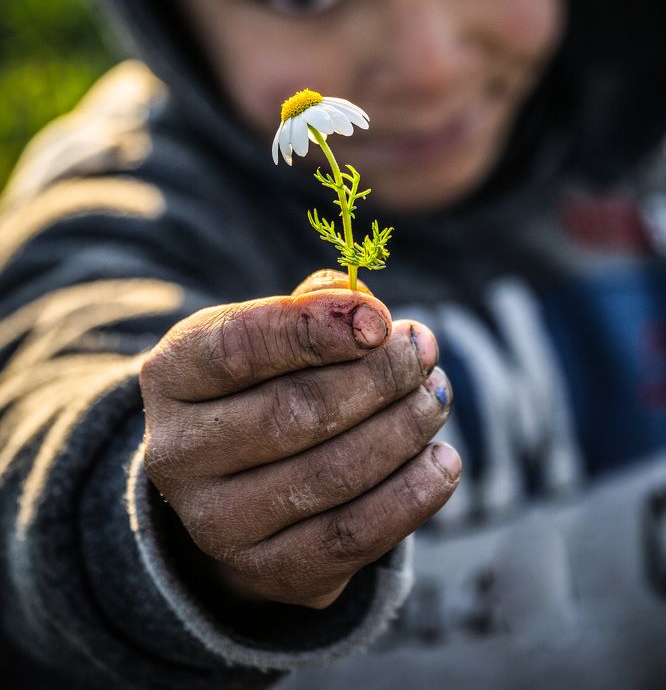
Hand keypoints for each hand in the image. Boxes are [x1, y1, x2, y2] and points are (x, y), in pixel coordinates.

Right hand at [140, 270, 459, 608]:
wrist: (234, 485)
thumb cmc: (262, 385)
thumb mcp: (270, 333)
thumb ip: (315, 307)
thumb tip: (370, 313)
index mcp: (171, 375)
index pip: (240, 347)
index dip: (316, 330)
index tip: (383, 320)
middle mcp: (177, 453)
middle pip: (294, 411)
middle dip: (378, 377)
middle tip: (424, 352)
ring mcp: (214, 523)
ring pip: (331, 473)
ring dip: (402, 430)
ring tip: (434, 398)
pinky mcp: (265, 572)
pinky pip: (353, 536)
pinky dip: (411, 496)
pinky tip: (442, 462)